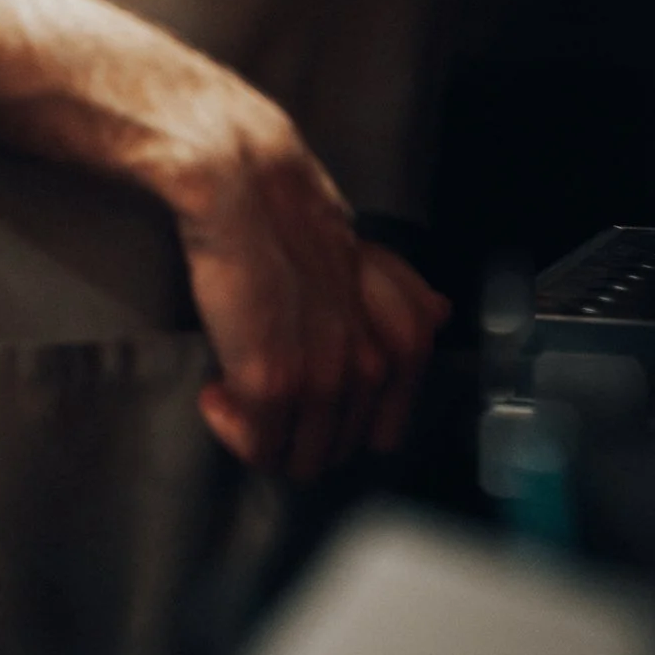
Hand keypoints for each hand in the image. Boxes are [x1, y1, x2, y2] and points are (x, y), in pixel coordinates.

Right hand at [174, 102, 447, 478]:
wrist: (245, 194)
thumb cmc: (296, 219)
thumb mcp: (372, 260)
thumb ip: (406, 296)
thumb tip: (439, 313)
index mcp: (399, 348)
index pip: (383, 434)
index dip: (337, 424)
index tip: (304, 402)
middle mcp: (369, 371)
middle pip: (336, 451)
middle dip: (295, 434)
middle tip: (261, 399)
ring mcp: (321, 383)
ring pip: (298, 460)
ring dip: (262, 436)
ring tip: (236, 394)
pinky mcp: (270, 386)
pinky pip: (255, 446)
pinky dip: (230, 427)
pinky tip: (215, 392)